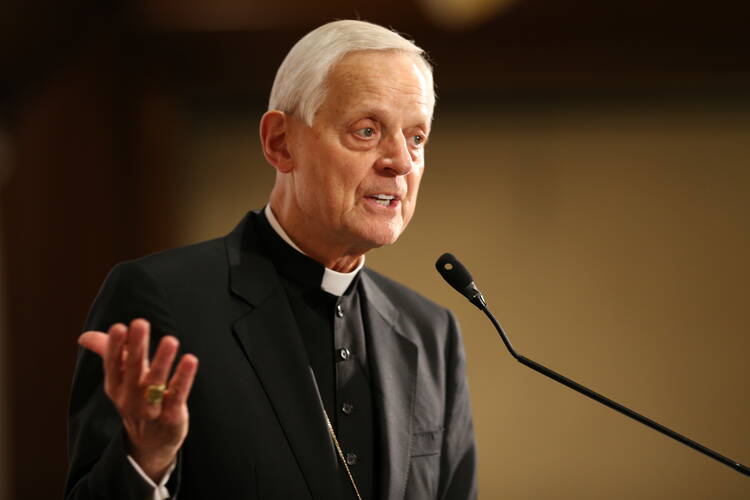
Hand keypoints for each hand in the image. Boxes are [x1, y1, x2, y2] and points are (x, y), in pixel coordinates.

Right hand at [78, 319, 197, 481]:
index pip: (113, 364)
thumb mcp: (121, 380)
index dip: (114, 347)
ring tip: (170, 340)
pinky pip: (177, 395)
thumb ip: (109, 354)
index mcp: (116, 387)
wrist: (151, 443)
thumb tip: (84, 337)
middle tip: (140, 323)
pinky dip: (183, 378)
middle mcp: (130, 398)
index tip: (118, 327)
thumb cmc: (137, 400)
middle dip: (136, 347)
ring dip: (162, 361)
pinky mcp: (171, 417)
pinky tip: (190, 360)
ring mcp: (150, 409)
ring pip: (155, 383)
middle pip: (132, 370)